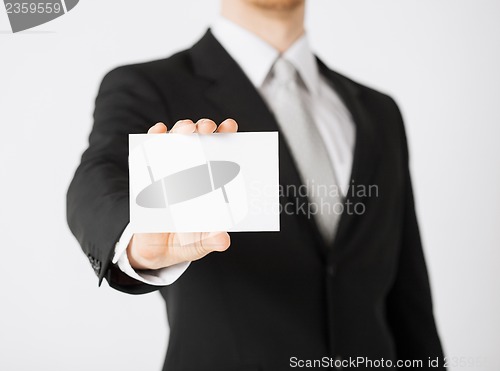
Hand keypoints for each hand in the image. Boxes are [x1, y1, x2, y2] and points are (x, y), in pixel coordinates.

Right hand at [127, 118, 238, 269]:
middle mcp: (192, 169)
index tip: (230, 127)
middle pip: (200, 140)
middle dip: (204, 128)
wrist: (153, 250)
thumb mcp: (198, 244)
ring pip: (176, 140)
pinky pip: (150, 149)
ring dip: (181, 129)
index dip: (226, 136)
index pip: (222, 152)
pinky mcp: (148, 172)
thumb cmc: (183, 241)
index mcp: (209, 181)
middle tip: (207, 128)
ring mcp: (169, 167)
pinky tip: (159, 132)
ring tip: (186, 129)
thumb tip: (223, 239)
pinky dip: (154, 137)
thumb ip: (210, 240)